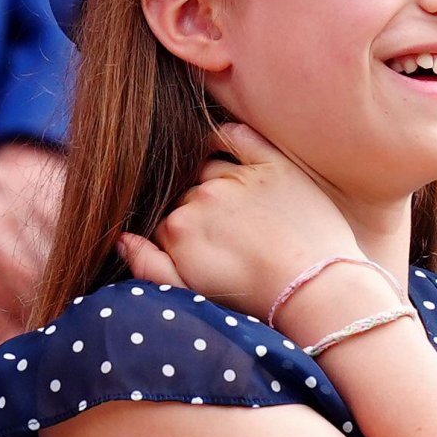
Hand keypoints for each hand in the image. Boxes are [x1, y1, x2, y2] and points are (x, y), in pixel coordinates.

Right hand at [117, 122, 361, 319]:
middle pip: (186, 195)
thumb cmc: (255, 300)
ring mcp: (237, 177)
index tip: (201, 251)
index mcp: (177, 228)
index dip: (180, 236)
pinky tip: (219, 141)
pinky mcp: (272, 165)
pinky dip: (224, 135)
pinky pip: (237, 136)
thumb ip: (149, 267)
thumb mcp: (192, 294)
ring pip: (206, 167)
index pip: (165, 221)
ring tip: (230, 203)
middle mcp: (202, 196)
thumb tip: (121, 239)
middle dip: (197, 211)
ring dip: (210, 178)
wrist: (316, 290)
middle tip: (223, 235)